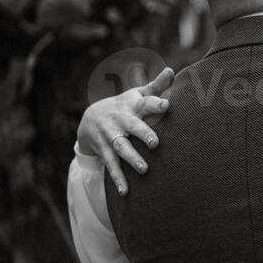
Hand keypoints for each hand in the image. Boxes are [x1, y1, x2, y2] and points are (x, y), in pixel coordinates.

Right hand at [77, 67, 173, 193]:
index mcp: (132, 106)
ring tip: (144, 170)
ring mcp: (111, 136)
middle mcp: (121, 120)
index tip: (167, 104)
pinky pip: (111, 166)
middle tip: (155, 143)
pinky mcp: (104, 150)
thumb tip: (172, 70)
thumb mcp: (137, 95)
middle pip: (132, 126)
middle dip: (143, 133)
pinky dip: (118, 179)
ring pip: (121, 148)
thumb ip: (156, 86)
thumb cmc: (124, 106)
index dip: (156, 103)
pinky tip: (126, 192)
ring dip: (132, 158)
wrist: (90, 118)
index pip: (145, 102)